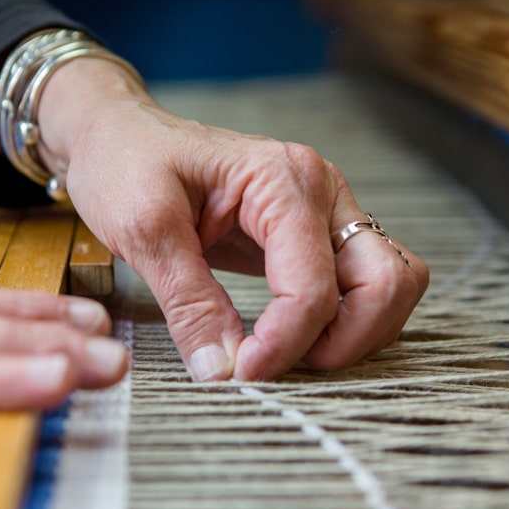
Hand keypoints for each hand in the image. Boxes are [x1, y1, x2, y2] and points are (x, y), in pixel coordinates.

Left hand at [39, 59, 428, 380]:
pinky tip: (297, 336)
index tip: (240, 374)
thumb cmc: (127, 163)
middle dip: (342, 343)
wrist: (119, 135)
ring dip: (354, 334)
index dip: (283, 344)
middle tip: (278, 366)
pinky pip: (365, 285)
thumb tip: (223, 371)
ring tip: (290, 353)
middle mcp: (321, 190)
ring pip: (389, 286)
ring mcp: (327, 211)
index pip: (312, 285)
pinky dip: (348, 321)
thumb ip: (189, 303)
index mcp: (282, 180)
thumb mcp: (144, 230)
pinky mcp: (319, 232)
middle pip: (383, 284)